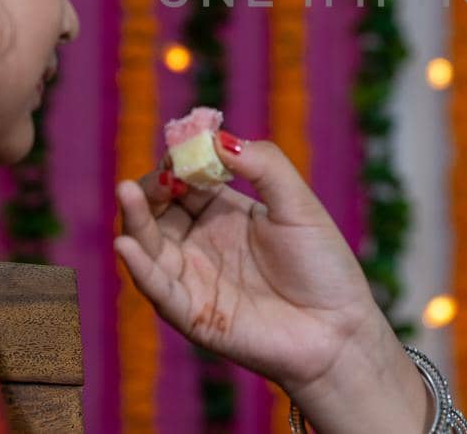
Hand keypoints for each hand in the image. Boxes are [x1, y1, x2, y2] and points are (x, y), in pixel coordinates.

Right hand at [115, 134, 428, 432]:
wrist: (339, 329)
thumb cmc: (322, 266)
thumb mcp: (298, 204)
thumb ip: (264, 165)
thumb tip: (218, 138)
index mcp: (224, 213)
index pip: (185, 179)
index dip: (180, 161)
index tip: (183, 145)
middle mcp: (202, 243)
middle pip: (158, 210)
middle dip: (151, 187)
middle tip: (160, 174)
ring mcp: (194, 278)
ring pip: (149, 245)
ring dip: (134, 219)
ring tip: (127, 192)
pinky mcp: (192, 315)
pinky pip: (158, 290)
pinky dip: (139, 268)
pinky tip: (128, 245)